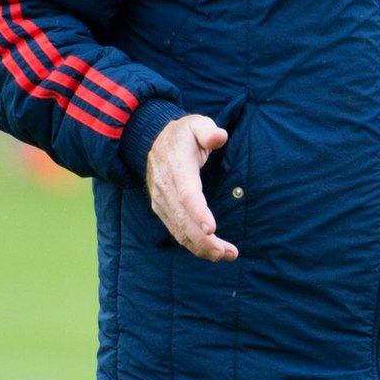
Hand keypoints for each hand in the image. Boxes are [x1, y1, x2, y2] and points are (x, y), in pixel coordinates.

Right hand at [145, 115, 235, 261]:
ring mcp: (162, 202)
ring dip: (201, 247)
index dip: (198, 212)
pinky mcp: (163, 210)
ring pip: (180, 230)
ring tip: (226, 255)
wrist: (151, 142)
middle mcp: (166, 189)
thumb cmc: (182, 135)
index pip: (186, 194)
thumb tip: (219, 137)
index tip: (211, 229)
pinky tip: (212, 252)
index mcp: (176, 168)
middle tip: (228, 253)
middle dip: (204, 240)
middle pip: (183, 220)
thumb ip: (208, 130)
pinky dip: (193, 245)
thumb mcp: (196, 123)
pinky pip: (177, 231)